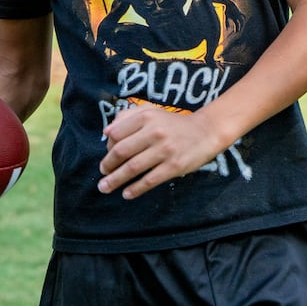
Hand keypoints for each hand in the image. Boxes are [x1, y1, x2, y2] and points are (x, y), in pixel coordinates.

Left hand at [98, 103, 222, 199]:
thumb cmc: (173, 123)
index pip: (116, 133)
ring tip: (105, 187)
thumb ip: (128, 117)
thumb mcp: (151, 112)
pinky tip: (126, 194)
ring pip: (132, 167)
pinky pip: (149, 180)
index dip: (107, 146)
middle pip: (121, 151)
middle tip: (102, 173)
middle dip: (107, 165)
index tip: (107, 155)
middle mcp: (153, 132)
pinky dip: (135, 189)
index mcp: (145, 117)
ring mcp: (164, 150)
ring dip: (115, 179)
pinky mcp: (174, 166)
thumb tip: (106, 132)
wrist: (205, 131)